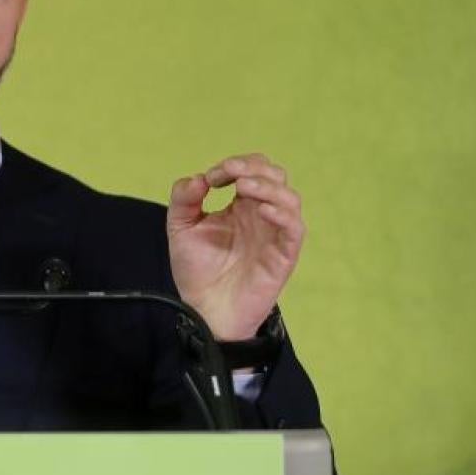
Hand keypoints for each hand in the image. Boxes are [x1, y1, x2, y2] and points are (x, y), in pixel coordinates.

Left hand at [166, 153, 304, 340]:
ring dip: (268, 186)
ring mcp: (274, 234)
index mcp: (240, 205)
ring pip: (290, 198)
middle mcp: (261, 215)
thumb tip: (197, 178)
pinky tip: (262, 210)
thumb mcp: (180, 228)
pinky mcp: (283, 256)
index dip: (235, 164)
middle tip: (230, 175)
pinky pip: (295, 229)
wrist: (204, 309)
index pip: (252, 170)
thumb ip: (183, 199)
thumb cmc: (197, 270)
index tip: (211, 178)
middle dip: (253, 167)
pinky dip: (282, 214)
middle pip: (275, 175)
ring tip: (243, 187)